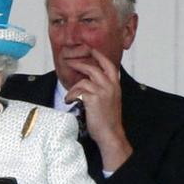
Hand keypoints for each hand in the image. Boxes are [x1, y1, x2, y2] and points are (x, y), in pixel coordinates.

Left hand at [64, 48, 132, 169]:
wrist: (110, 133)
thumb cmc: (107, 119)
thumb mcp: (109, 100)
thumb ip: (103, 89)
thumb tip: (88, 82)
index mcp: (115, 84)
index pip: (108, 64)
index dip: (98, 55)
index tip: (90, 49)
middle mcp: (110, 85)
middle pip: (93, 67)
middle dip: (79, 63)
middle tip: (69, 61)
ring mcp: (102, 91)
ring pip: (83, 79)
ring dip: (73, 86)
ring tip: (69, 95)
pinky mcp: (93, 98)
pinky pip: (78, 90)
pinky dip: (71, 95)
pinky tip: (70, 102)